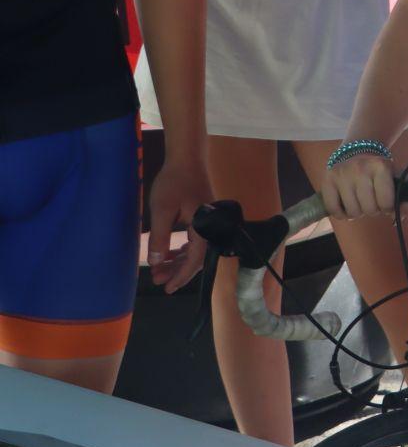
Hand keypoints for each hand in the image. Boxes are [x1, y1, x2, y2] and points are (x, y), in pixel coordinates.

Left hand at [146, 150, 211, 291]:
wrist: (187, 159)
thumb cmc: (174, 182)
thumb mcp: (161, 210)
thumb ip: (160, 237)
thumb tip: (156, 262)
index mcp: (204, 228)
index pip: (195, 260)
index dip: (180, 276)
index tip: (166, 288)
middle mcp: (210, 228)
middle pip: (197, 258)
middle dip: (178, 271)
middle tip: (157, 281)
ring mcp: (209, 223)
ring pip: (196, 250)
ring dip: (179, 261)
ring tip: (160, 271)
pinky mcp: (204, 217)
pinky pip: (196, 241)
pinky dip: (184, 251)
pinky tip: (171, 254)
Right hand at [321, 151, 396, 220]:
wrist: (357, 150)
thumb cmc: (378, 169)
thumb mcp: (395, 176)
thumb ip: (406, 194)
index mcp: (381, 166)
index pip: (386, 203)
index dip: (387, 208)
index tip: (385, 202)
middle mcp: (360, 169)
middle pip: (369, 209)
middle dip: (373, 210)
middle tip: (371, 201)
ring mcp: (342, 175)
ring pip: (353, 212)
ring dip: (358, 212)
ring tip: (359, 202)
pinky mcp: (327, 180)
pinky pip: (334, 210)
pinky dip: (341, 214)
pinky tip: (347, 206)